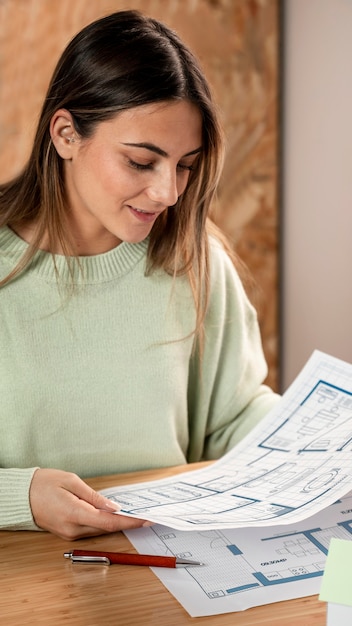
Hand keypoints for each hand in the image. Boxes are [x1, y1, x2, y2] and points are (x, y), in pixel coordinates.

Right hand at [29, 468, 148, 539]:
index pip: (109, 522)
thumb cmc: (44, 484)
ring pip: (100, 530)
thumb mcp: (71, 482)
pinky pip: (91, 530)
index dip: (130, 522)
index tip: (145, 519)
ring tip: (133, 514)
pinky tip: (112, 516)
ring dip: (116, 523)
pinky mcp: (68, 533)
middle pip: (107, 529)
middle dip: (126, 523)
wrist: (22, 496)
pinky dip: (103, 524)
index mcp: (75, 514)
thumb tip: (113, 507)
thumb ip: (94, 496)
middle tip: (145, 515)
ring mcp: (70, 534)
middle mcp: (73, 529)